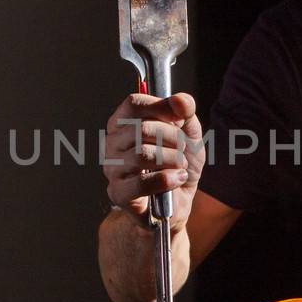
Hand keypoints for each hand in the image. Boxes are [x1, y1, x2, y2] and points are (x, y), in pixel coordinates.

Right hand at [103, 91, 203, 229]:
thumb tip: (179, 100)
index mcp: (124, 122)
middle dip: (173, 138)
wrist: (178, 202)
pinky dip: (166, 179)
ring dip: (172, 159)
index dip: (160, 107)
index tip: (180, 118)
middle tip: (183, 150)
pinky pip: (141, 183)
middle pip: (142, 128)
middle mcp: (112, 142)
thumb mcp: (189, 133)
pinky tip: (177, 179)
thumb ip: (186, 112)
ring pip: (143, 154)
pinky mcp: (118, 193)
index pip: (134, 103)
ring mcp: (112, 168)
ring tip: (180, 165)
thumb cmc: (178, 164)